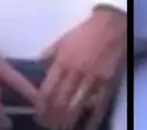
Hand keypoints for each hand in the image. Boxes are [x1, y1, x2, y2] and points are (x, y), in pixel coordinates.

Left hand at [37, 7, 126, 128]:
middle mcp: (75, 72)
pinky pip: (96, 103)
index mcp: (62, 61)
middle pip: (60, 102)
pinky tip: (81, 119)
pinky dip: (87, 113)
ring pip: (76, 106)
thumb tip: (37, 67)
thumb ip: (48, 55)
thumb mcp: (62, 40)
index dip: (41, 105)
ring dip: (67, 119)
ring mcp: (92, 79)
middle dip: (51, 116)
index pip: (47, 90)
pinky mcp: (106, 82)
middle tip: (47, 123)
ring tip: (61, 125)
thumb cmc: (84, 33)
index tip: (38, 112)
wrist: (109, 26)